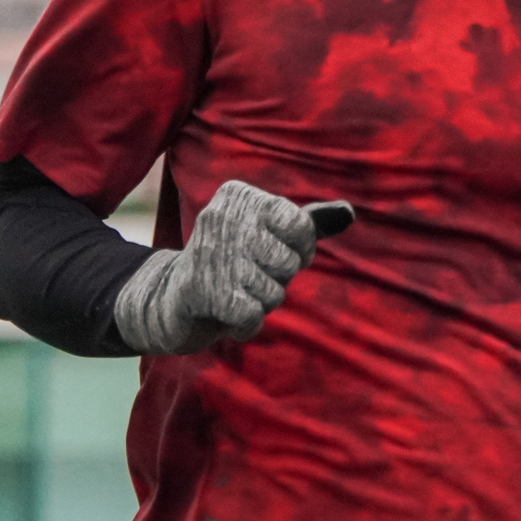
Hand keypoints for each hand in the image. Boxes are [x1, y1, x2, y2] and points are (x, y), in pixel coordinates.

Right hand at [112, 180, 320, 355]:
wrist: (172, 300)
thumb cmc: (234, 263)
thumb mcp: (270, 236)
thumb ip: (309, 224)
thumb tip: (348, 213)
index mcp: (240, 195)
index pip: (301, 227)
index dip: (299, 251)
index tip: (276, 253)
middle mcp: (220, 217)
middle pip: (288, 263)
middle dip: (277, 281)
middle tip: (247, 277)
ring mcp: (208, 253)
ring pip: (272, 293)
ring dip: (261, 303)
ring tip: (235, 293)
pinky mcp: (200, 291)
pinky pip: (253, 317)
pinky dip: (247, 325)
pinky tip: (228, 315)